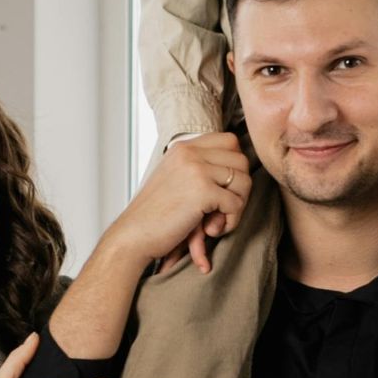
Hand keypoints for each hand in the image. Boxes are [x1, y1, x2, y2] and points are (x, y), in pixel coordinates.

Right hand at [119, 130, 251, 280]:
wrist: (134, 235)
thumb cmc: (156, 215)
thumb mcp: (176, 180)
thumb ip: (201, 169)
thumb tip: (242, 171)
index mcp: (183, 147)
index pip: (230, 141)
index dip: (234, 167)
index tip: (223, 189)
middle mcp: (190, 152)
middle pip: (241, 161)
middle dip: (239, 188)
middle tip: (222, 210)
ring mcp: (196, 169)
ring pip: (243, 181)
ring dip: (237, 206)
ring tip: (216, 221)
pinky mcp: (202, 191)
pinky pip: (236, 203)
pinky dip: (230, 221)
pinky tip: (210, 230)